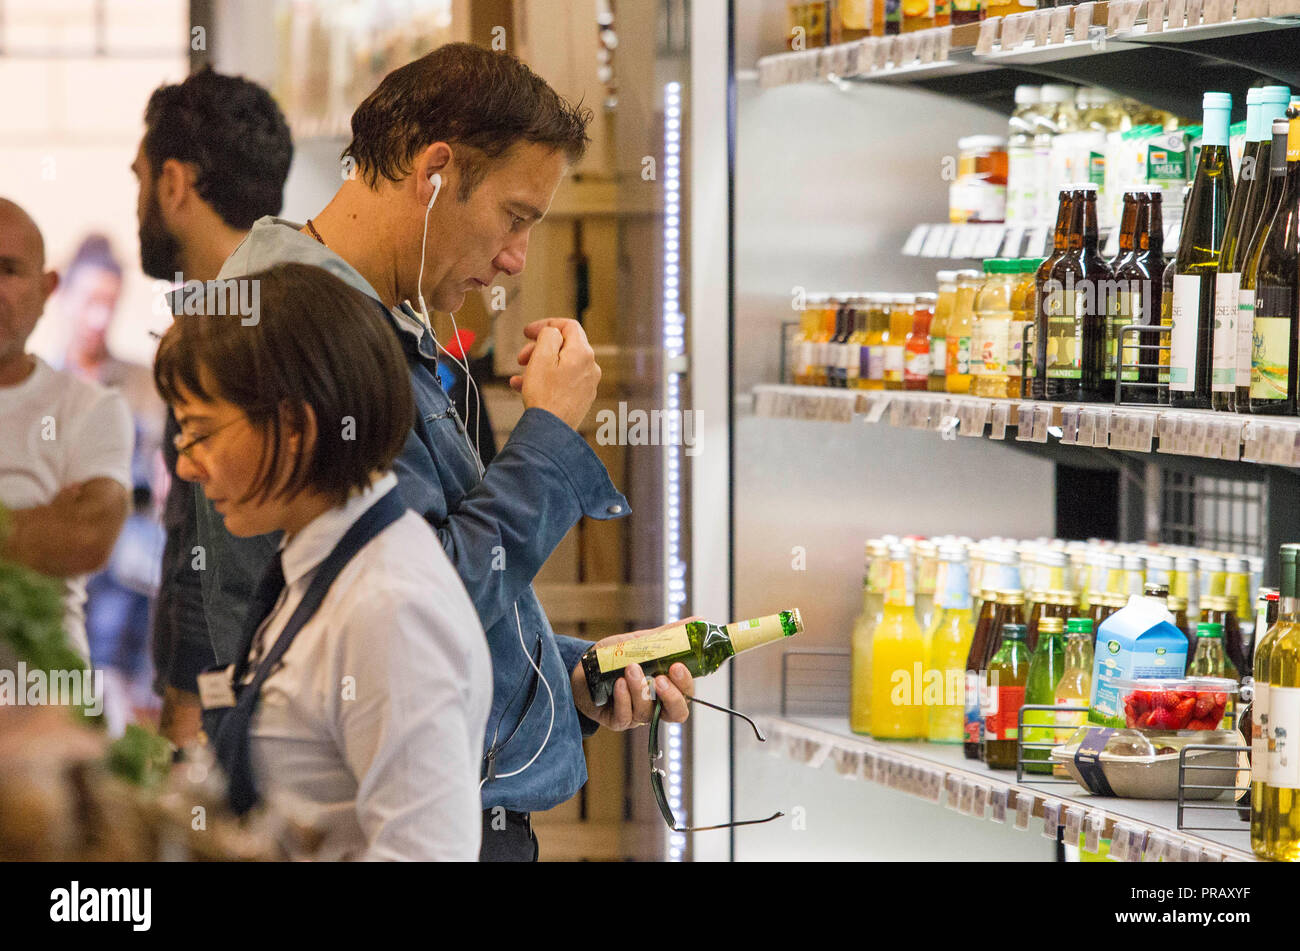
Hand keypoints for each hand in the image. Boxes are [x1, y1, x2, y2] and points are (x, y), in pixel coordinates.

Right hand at [508, 318, 599, 429]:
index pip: (568, 326)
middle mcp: (590, 367)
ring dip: (538, 365)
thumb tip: (553, 332)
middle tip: (521, 358)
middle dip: (538, 348)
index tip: (527, 332)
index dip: (546, 324)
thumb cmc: (544, 396)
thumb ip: (548, 336)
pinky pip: (562, 381)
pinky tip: (524, 387)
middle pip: (564, 346)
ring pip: (560, 365)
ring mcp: (587, 384)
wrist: (551, 432)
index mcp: (583, 353)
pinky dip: (545, 380)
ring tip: (520, 375)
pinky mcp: (581, 398)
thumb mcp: (541, 357)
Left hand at [571, 619, 698, 731]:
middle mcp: (655, 705)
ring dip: (640, 689)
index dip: (686, 684)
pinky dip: (623, 698)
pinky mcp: (617, 720)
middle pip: (676, 713)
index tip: (677, 666)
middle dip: (671, 696)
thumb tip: (698, 619)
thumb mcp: (641, 642)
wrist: (583, 666)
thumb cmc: (615, 657)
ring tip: (630, 668)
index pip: (686, 694)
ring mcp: (636, 715)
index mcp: (665, 687)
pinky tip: (618, 684)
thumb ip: (668, 635)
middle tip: (660, 678)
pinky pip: (625, 717)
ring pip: (647, 713)